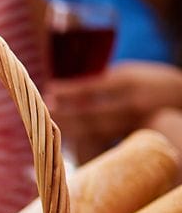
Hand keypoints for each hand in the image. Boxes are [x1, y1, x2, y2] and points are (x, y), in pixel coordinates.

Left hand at [50, 62, 181, 160]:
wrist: (181, 94)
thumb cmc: (148, 80)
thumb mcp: (128, 73)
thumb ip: (102, 80)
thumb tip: (67, 89)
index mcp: (126, 80)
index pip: (91, 87)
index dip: (68, 91)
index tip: (49, 90)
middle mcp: (131, 101)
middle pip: (91, 113)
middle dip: (66, 114)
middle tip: (44, 112)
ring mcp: (135, 120)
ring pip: (98, 129)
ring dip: (73, 129)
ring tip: (53, 125)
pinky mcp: (138, 133)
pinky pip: (108, 139)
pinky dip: (89, 139)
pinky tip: (73, 138)